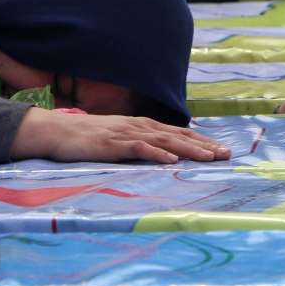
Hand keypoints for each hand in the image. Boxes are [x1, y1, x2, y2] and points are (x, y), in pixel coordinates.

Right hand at [11, 108, 231, 162]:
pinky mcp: (114, 144)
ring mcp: (128, 134)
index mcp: (144, 126)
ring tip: (208, 158)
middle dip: (204, 145)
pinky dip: (157, 153)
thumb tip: (165, 154)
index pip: (180, 133)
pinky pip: (139, 148)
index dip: (203, 141)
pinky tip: (171, 160)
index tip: (223, 150)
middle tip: (226, 155)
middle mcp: (141, 126)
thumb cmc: (90, 139)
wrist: (58, 132)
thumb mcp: (121, 139)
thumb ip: (143, 144)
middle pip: (179, 135)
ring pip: (165, 141)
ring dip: (189, 149)